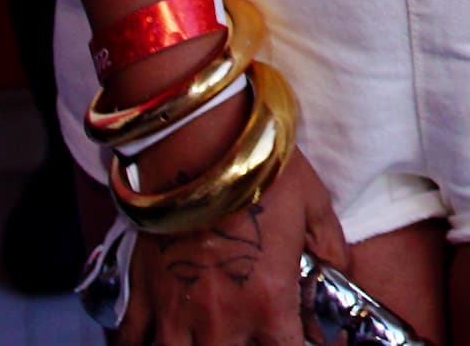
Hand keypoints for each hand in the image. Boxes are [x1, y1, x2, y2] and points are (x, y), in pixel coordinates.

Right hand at [118, 133, 348, 345]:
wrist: (200, 143)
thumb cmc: (260, 170)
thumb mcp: (314, 203)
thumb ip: (330, 245)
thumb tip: (340, 270)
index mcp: (269, 302)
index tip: (296, 337)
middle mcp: (222, 318)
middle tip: (247, 330)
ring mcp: (176, 309)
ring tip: (202, 335)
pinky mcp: (142, 290)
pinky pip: (129, 337)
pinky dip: (137, 342)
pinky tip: (150, 335)